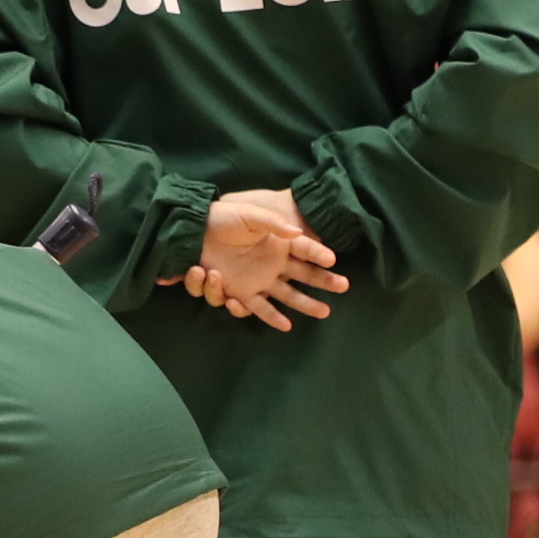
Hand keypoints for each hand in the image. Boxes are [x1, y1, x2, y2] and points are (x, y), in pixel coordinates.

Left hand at [181, 188, 347, 329]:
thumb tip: (297, 231)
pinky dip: (268, 315)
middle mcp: (271, 265)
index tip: (335, 260)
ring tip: (324, 311)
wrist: (194, 232)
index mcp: (276, 245)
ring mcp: (256, 281)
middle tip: (344, 287)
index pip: (304, 250)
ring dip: (305, 304)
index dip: (319, 255)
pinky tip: (285, 323)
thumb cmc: (224, 218)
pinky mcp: (238, 293)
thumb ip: (272, 223)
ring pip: (286, 297)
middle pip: (304, 277)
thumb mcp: (249, 215)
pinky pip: (256, 308)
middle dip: (324, 282)